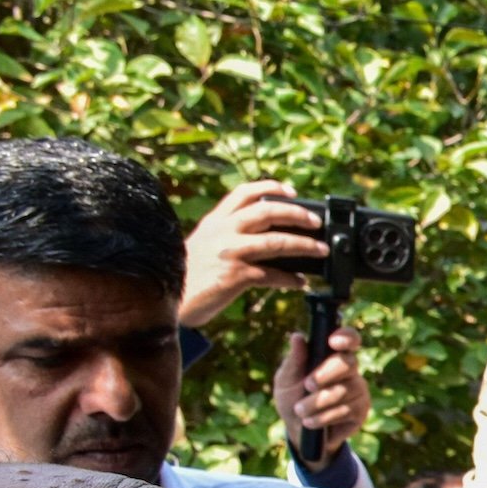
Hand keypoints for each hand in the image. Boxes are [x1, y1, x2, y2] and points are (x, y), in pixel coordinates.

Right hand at [180, 180, 323, 326]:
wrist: (164, 299)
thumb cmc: (188, 274)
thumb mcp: (205, 244)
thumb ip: (229, 234)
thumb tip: (270, 236)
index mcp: (216, 221)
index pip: (244, 193)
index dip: (271, 188)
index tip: (292, 191)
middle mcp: (223, 231)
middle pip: (267, 212)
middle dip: (297, 214)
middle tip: (316, 223)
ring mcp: (230, 252)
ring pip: (276, 242)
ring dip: (305, 245)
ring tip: (322, 250)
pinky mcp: (235, 276)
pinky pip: (273, 275)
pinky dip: (291, 279)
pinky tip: (301, 282)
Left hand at [272, 325, 369, 468]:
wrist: (297, 430)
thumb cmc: (291, 399)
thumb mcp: (285, 380)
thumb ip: (293, 361)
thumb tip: (297, 337)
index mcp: (332, 356)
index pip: (349, 339)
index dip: (346, 337)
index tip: (333, 342)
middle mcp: (350, 371)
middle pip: (347, 363)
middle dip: (325, 374)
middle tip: (308, 385)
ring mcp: (358, 391)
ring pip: (344, 391)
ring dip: (318, 403)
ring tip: (300, 411)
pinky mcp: (360, 412)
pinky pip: (346, 411)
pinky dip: (324, 417)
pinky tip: (311, 422)